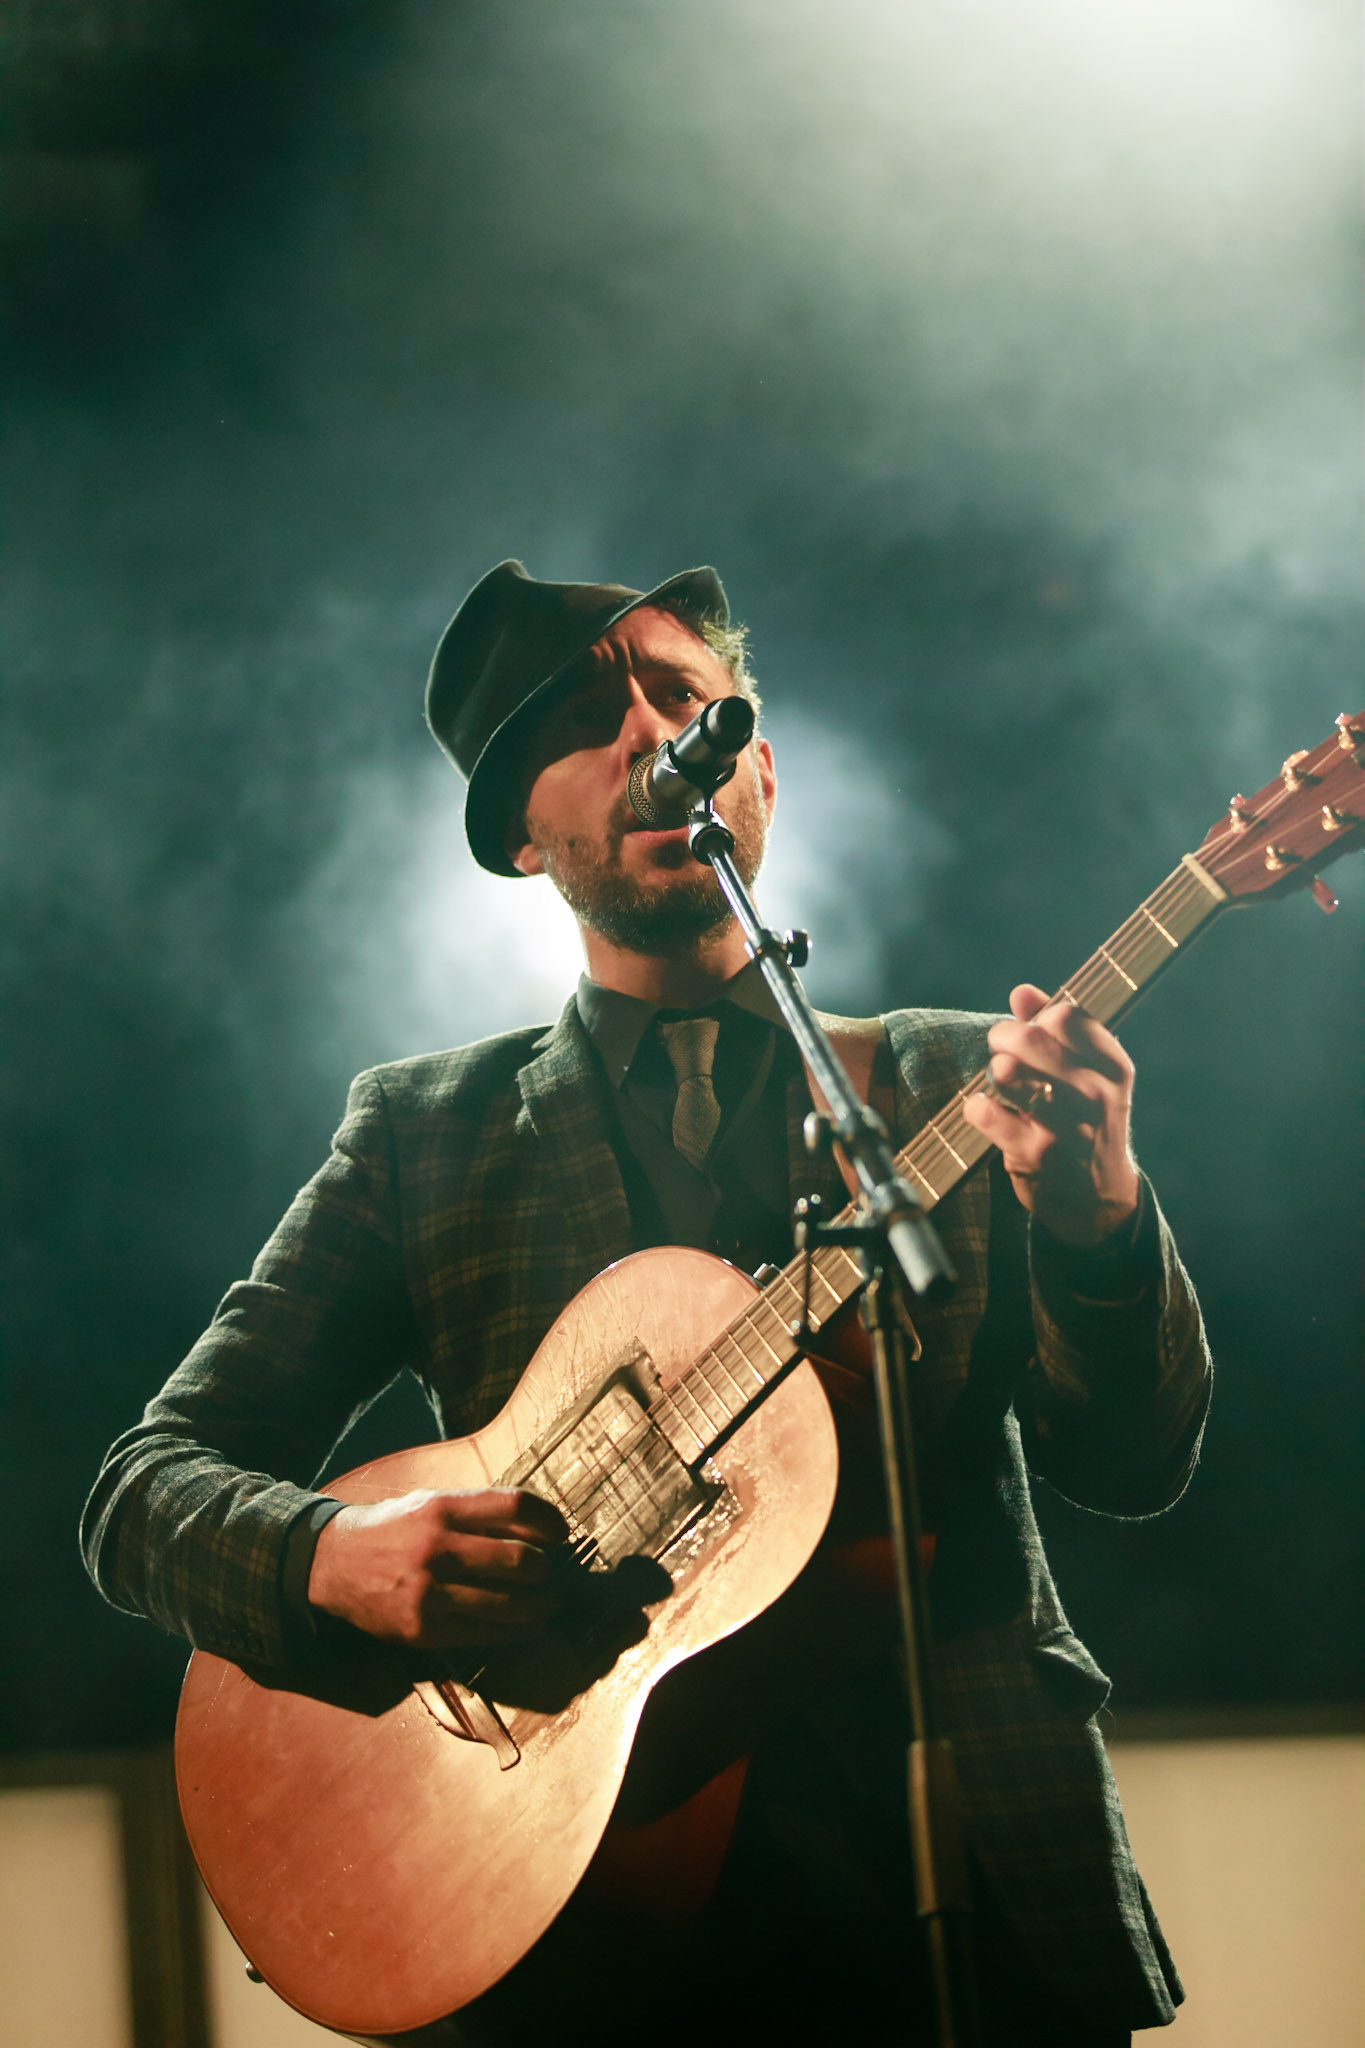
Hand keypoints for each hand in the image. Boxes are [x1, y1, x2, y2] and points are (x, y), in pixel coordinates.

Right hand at [307, 1486, 568, 1648]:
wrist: (332, 1563)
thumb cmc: (394, 1529)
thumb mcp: (430, 1504)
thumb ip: (478, 1513)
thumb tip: (540, 1531)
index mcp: (442, 1507)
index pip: (515, 1507)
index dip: (549, 1521)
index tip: (563, 1535)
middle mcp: (436, 1546)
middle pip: (519, 1559)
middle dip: (546, 1571)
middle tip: (552, 1576)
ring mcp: (428, 1591)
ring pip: (507, 1604)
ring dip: (539, 1607)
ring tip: (550, 1605)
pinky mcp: (421, 1628)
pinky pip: (483, 1633)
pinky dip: (514, 1633)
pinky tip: (526, 1628)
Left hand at [960, 983, 1139, 1246]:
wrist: (1100, 1200)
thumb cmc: (1089, 1124)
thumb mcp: (1091, 1076)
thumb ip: (1058, 1029)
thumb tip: (1021, 992)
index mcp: (1113, 1067)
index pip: (1065, 1016)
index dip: (1037, 1020)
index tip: (1033, 1035)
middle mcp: (1096, 1094)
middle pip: (1029, 1038)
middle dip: (1004, 1039)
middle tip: (1002, 1053)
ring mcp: (1066, 1126)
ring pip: (1007, 1072)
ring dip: (994, 1073)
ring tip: (1002, 1084)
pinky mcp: (1035, 1154)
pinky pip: (986, 1112)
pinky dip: (977, 1108)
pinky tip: (986, 1112)